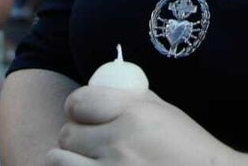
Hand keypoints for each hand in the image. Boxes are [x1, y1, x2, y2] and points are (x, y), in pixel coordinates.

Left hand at [51, 86, 234, 165]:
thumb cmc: (188, 147)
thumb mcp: (163, 112)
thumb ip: (130, 99)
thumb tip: (101, 89)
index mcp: (134, 114)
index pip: (78, 102)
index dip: (76, 107)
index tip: (81, 112)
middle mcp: (119, 143)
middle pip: (67, 134)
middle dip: (73, 135)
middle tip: (85, 140)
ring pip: (60, 160)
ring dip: (67, 158)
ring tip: (80, 158)